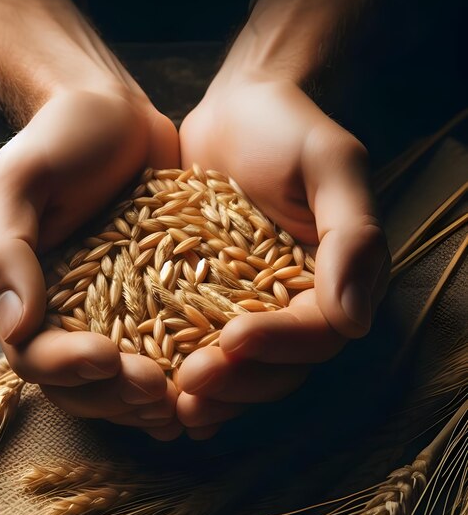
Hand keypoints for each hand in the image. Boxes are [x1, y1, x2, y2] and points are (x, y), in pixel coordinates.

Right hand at [0, 0, 182, 438]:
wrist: (114, 114)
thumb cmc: (61, 138)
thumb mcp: (20, 180)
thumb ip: (6, 251)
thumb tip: (13, 329)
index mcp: (25, 295)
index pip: (36, 355)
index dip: (68, 369)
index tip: (108, 357)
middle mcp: (66, 314)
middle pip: (81, 386)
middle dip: (116, 396)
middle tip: (157, 388)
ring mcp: (113, 312)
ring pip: (121, 383)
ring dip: (149, 402)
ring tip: (185, 401)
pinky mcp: (154, 302)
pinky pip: (163, 352)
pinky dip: (181, 377)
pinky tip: (209, 382)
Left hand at [176, 77, 388, 436]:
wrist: (236, 110)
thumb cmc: (287, 128)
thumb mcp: (330, 163)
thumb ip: (352, 234)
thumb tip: (355, 320)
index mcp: (332, 280)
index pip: (315, 332)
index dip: (278, 344)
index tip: (234, 339)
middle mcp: (293, 303)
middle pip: (277, 366)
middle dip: (238, 381)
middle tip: (191, 384)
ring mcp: (248, 306)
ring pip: (240, 370)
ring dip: (211, 393)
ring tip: (174, 404)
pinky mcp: (207, 299)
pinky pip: (200, 346)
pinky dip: (183, 375)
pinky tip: (159, 393)